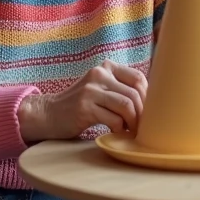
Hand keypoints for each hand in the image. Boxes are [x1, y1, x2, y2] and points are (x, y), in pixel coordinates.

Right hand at [18, 60, 147, 142]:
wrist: (48, 113)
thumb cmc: (80, 104)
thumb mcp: (100, 89)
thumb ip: (120, 89)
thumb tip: (151, 103)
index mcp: (106, 67)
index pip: (138, 78)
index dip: (148, 97)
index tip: (146, 112)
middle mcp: (99, 74)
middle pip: (134, 94)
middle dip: (142, 114)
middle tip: (141, 127)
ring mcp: (91, 90)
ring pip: (126, 106)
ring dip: (133, 123)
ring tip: (131, 131)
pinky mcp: (85, 107)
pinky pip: (113, 119)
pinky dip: (119, 129)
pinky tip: (116, 133)